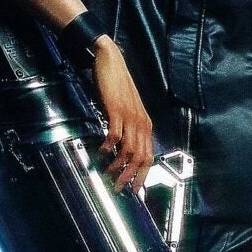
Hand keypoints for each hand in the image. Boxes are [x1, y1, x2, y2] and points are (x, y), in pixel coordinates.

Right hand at [92, 39, 153, 190]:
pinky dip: (109, 146)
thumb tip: (122, 150)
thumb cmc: (117, 87)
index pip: (149, 156)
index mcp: (146, 125)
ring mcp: (131, 116)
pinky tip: (102, 152)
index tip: (134, 190)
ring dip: (119, 165)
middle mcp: (142, 122)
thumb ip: (127, 128)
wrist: (111, 61)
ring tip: (108, 173)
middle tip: (118, 188)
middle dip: (130, 176)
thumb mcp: (127, 110)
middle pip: (141, 157)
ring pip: (130, 149)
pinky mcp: (117, 109)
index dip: (143, 175)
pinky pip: (115, 134)